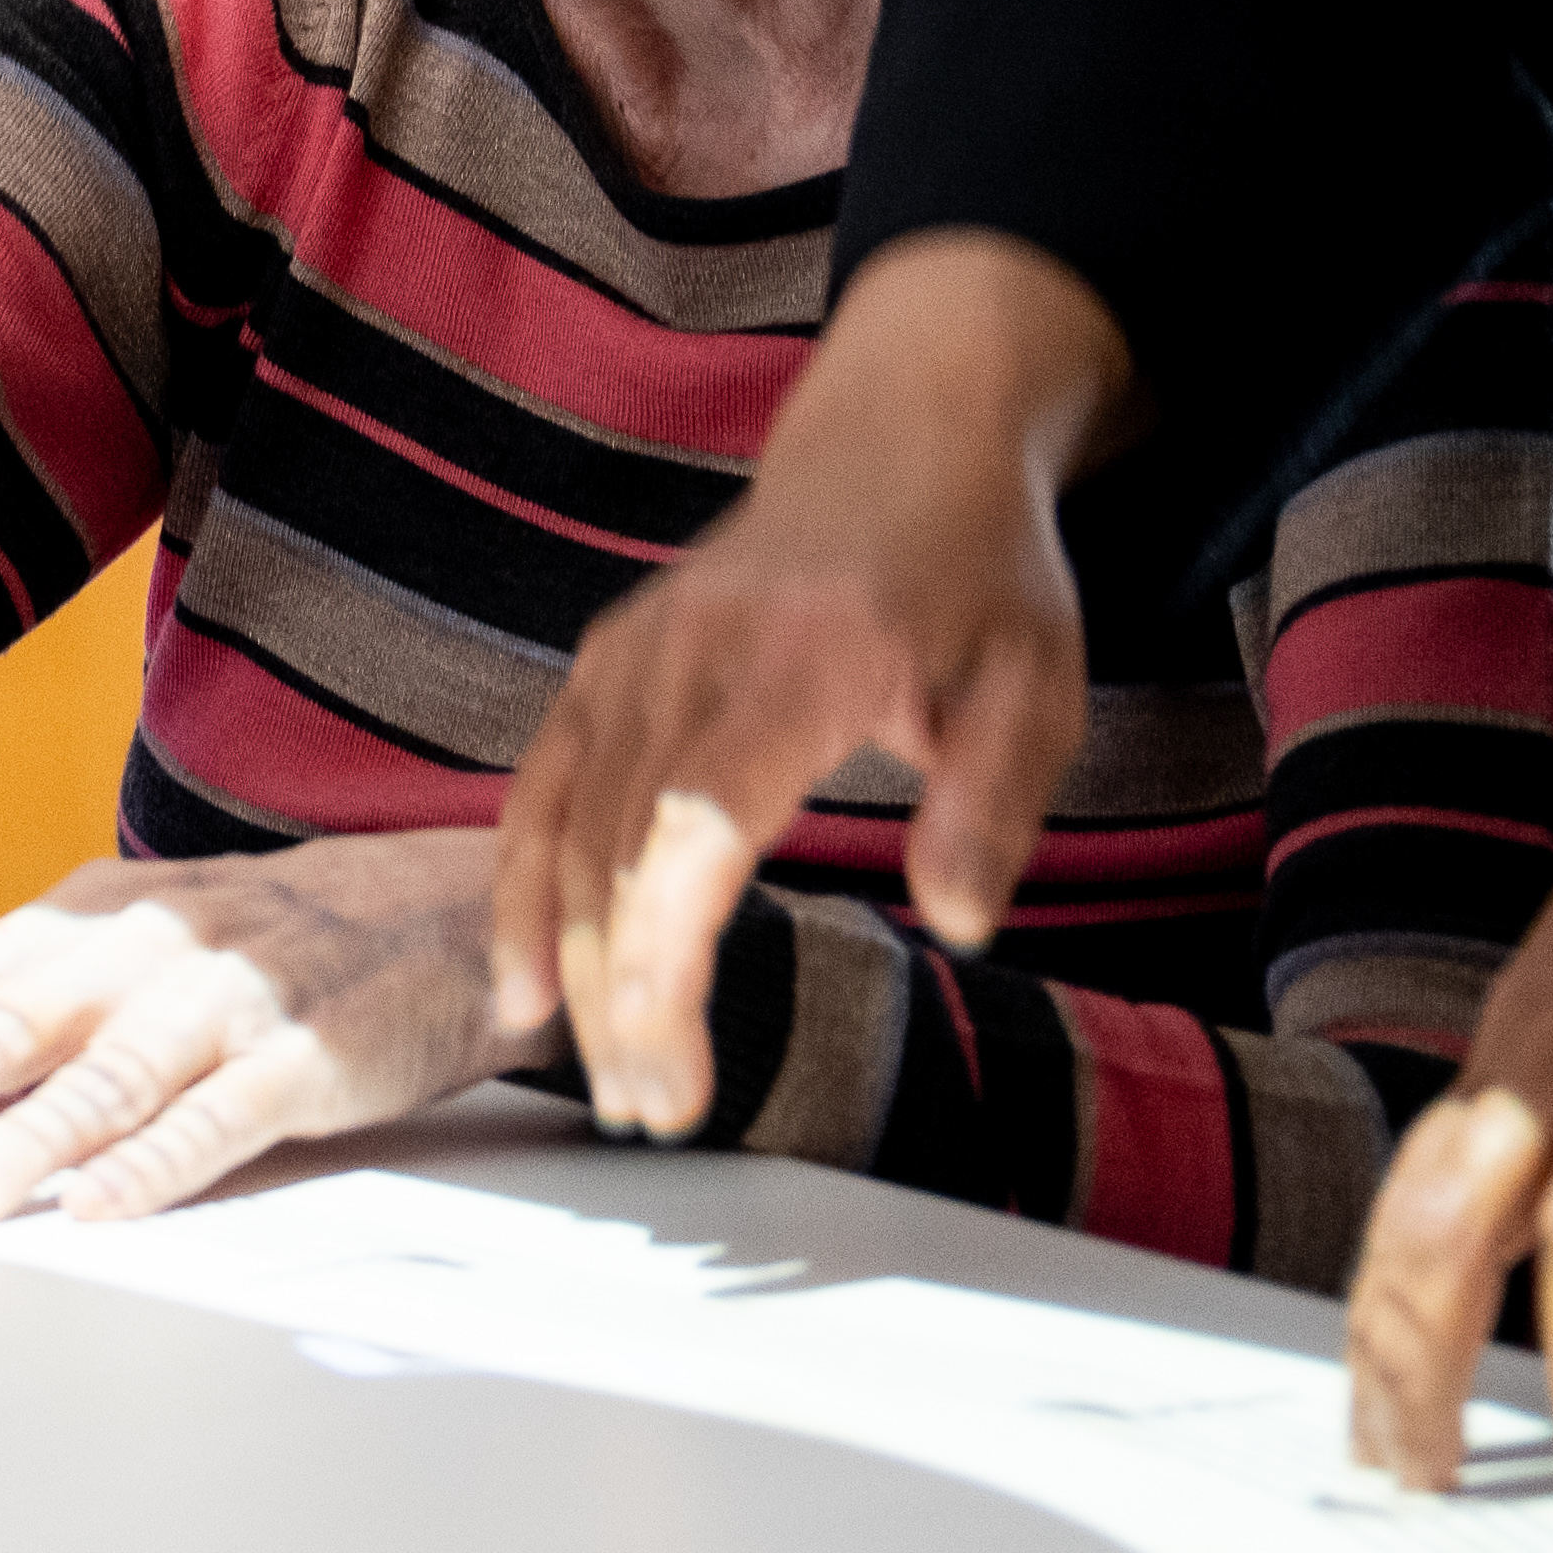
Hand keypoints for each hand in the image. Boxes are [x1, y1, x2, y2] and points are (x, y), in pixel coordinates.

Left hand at [0, 833, 506, 1225]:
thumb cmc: (252, 945)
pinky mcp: (304, 1056)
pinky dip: (154, 1164)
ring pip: (95, 1079)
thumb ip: (25, 1023)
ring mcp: (219, 998)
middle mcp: (133, 947)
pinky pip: (217, 1117)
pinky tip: (100, 1207)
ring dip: (12, 1147)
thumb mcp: (125, 951)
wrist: (432, 906)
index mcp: (71, 919)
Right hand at [485, 234, 1130, 1132]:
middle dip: (619, 996)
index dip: (665, 955)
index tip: (676, 1069)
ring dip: (568, 964)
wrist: (898, 441)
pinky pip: (539, 791)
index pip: (695, 824)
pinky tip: (522, 988)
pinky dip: (519, 892)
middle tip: (654, 1111)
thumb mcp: (1034, 684)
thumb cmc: (976, 573)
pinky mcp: (604, 668)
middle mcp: (686, 654)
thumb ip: (994, 802)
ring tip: (605, 1079)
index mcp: (796, 659)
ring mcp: (630, 656)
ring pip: (564, 830)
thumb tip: (961, 922)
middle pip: (612, 849)